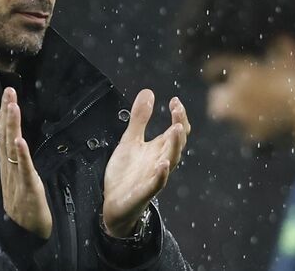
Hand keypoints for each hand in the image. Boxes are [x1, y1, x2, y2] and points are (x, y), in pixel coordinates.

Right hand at [0, 87, 51, 238]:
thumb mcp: (17, 179)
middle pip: (7, 137)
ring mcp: (16, 178)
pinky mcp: (27, 188)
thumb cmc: (23, 207)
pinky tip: (20, 141)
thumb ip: (14, 159)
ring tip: (12, 107)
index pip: (4, 136)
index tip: (6, 96)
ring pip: (13, 149)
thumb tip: (11, 138)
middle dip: (7, 114)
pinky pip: (24, 170)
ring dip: (12, 127)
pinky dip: (21, 155)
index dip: (4, 116)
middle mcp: (9, 169)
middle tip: (9, 92)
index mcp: (8, 166)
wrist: (22, 235)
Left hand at [102, 89, 189, 237]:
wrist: (114, 202)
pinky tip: (163, 164)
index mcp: (159, 149)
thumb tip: (149, 92)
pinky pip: (157, 183)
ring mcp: (154, 176)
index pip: (176, 130)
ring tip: (177, 129)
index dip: (179, 115)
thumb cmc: (126, 173)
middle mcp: (161, 161)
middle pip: (177, 143)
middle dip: (179, 126)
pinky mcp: (145, 191)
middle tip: (178, 110)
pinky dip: (161, 174)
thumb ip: (139, 118)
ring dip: (175, 145)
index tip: (175, 100)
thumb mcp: (130, 140)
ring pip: (171, 160)